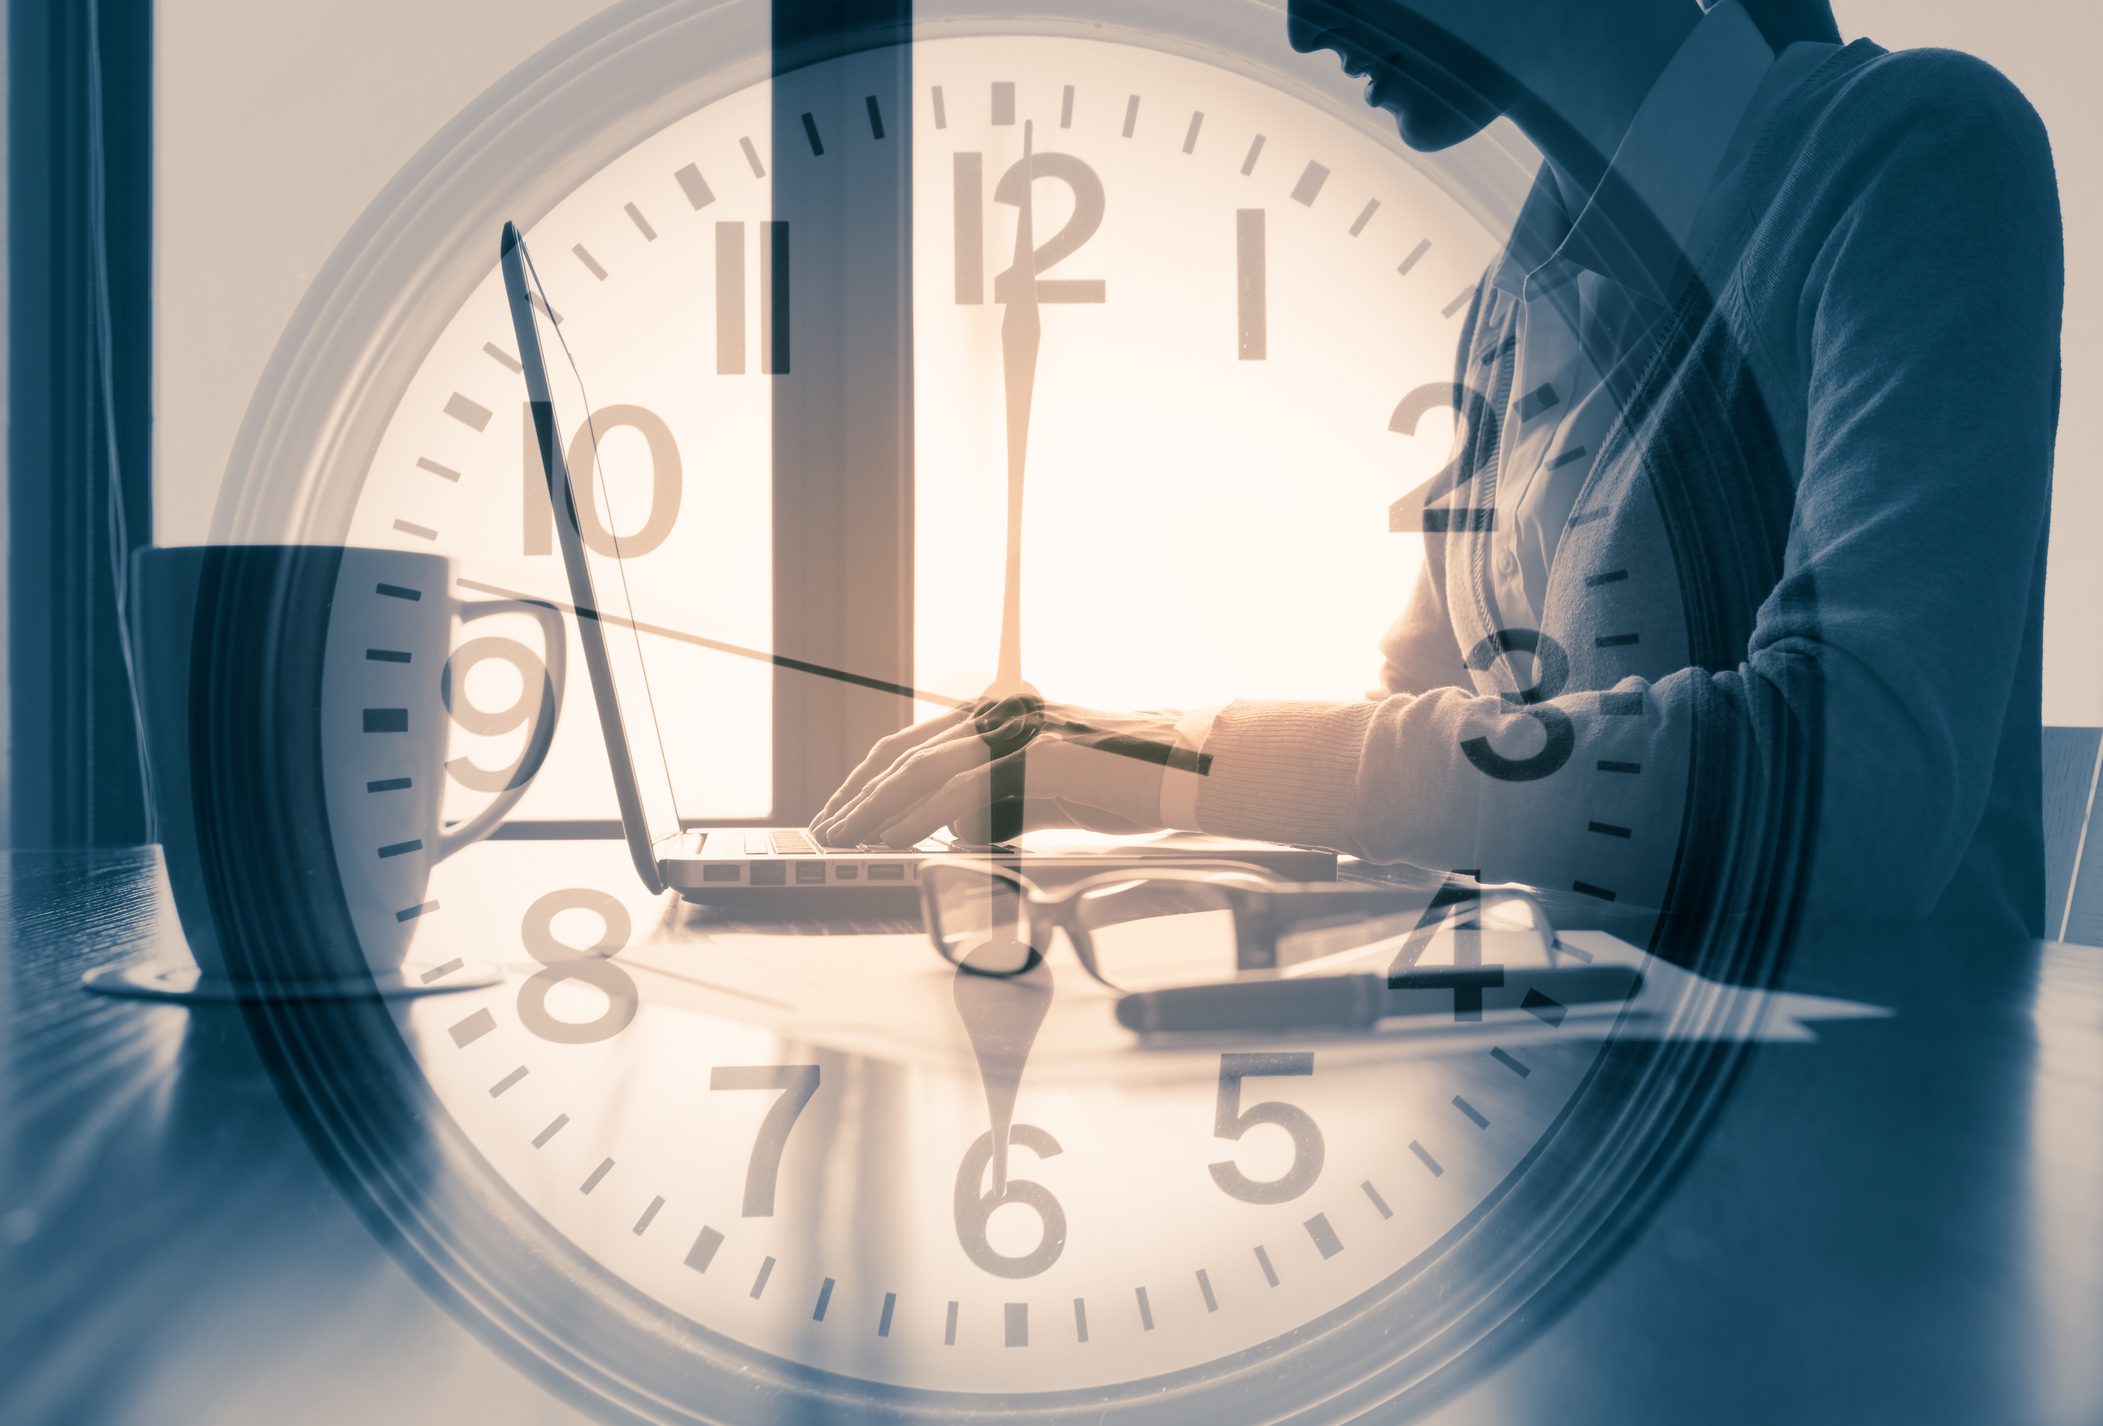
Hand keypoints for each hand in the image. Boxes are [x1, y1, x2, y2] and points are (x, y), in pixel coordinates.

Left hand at [812, 695, 1181, 847]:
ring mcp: (1022, 728)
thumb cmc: (1127, 786)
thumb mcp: (1046, 793)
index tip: (841, 812)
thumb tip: (951, 831)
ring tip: (846, 838)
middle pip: (907, 750)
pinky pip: (965, 788)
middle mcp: (1004, 711)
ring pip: (924, 766)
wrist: (1192, 773)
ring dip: (876, 807)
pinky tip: (894, 838)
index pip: (916, 743)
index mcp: (1001, 713)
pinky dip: (921, 815)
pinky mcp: (1041, 754)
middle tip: (825, 830)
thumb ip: (998, 803)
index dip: (871, 780)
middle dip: (858, 794)